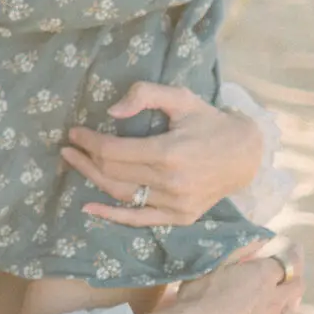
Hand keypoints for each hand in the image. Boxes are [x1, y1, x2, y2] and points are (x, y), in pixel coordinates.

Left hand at [63, 83, 262, 226]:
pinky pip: (139, 219)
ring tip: (73, 165)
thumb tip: (111, 112)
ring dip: (92, 180)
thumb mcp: (181, 97)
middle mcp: (170, 182)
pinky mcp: (179, 217)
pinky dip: (112, 215)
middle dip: (84, 159)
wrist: (246, 155)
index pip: (112, 152)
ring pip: (121, 194)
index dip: (88, 141)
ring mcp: (175, 204)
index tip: (74, 132)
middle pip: (112, 173)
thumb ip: (145, 95)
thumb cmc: (209, 122)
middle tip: (67, 147)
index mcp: (168, 152)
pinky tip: (89, 208)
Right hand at [138, 242, 306, 313]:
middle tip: (286, 274)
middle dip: (294, 276)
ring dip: (291, 300)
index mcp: (262, 274)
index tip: (289, 248)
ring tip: (285, 297)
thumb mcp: (213, 266)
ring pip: (294, 308)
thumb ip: (239, 250)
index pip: (284, 261)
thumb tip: (261, 238)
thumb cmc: (197, 298)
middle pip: (296, 284)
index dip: (286, 254)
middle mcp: (276, 298)